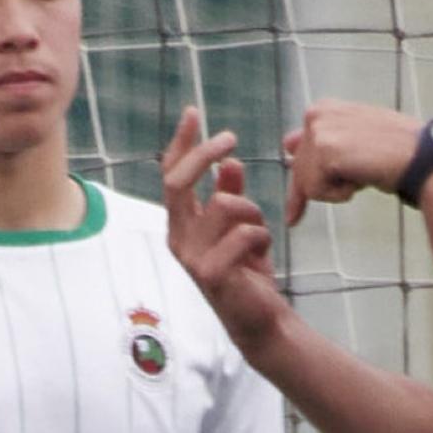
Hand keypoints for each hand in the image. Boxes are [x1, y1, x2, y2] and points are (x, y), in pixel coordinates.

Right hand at [161, 106, 287, 354]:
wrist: (260, 319)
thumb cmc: (248, 272)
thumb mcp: (242, 225)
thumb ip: (232, 195)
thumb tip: (230, 163)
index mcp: (181, 225)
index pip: (171, 176)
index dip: (181, 143)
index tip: (193, 113)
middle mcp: (178, 238)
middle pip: (179, 181)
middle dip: (204, 154)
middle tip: (231, 139)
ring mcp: (191, 257)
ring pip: (224, 204)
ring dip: (253, 212)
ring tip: (260, 235)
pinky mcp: (210, 272)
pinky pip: (244, 232)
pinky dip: (261, 237)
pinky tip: (261, 255)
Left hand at [283, 99, 421, 224]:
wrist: (422, 157)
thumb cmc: (396, 149)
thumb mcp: (355, 136)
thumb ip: (324, 138)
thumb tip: (286, 145)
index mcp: (322, 109)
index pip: (296, 150)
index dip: (305, 176)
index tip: (297, 202)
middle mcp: (316, 115)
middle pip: (299, 170)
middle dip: (324, 184)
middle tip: (360, 176)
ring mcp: (319, 131)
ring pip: (307, 184)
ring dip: (337, 189)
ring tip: (365, 171)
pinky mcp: (325, 151)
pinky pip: (317, 192)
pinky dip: (341, 194)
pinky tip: (362, 177)